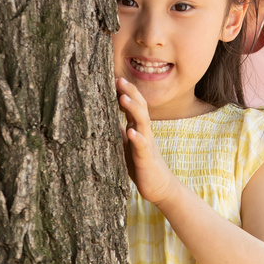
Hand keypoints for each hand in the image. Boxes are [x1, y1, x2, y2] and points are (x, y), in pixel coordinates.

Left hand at [117, 78, 174, 204]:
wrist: (159, 186)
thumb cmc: (141, 164)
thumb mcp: (127, 144)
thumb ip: (120, 130)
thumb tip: (105, 119)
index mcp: (138, 127)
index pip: (134, 104)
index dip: (125, 91)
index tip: (114, 78)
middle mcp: (144, 132)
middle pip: (140, 107)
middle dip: (131, 92)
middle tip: (119, 79)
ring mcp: (146, 143)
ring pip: (143, 121)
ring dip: (133, 108)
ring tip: (124, 98)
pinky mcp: (146, 158)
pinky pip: (143, 145)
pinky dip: (137, 137)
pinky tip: (130, 131)